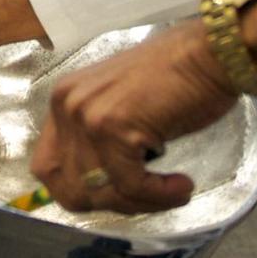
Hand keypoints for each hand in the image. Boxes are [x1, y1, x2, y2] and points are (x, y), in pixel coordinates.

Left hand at [30, 20, 238, 214]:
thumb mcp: (122, 109)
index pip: (47, 168)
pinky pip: (131, 185)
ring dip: (142, 202)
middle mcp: (66, 106)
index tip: (117, 195)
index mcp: (63, 101)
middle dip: (111, 203)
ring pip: (101, 192)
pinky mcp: (114, 127)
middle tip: (148, 197)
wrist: (209, 53)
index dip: (79, 192)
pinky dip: (159, 196)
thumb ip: (99, 142)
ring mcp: (87, 115)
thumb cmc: (178, 80)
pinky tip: (182, 186)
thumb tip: (98, 189)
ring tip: (173, 191)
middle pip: (69, 188)